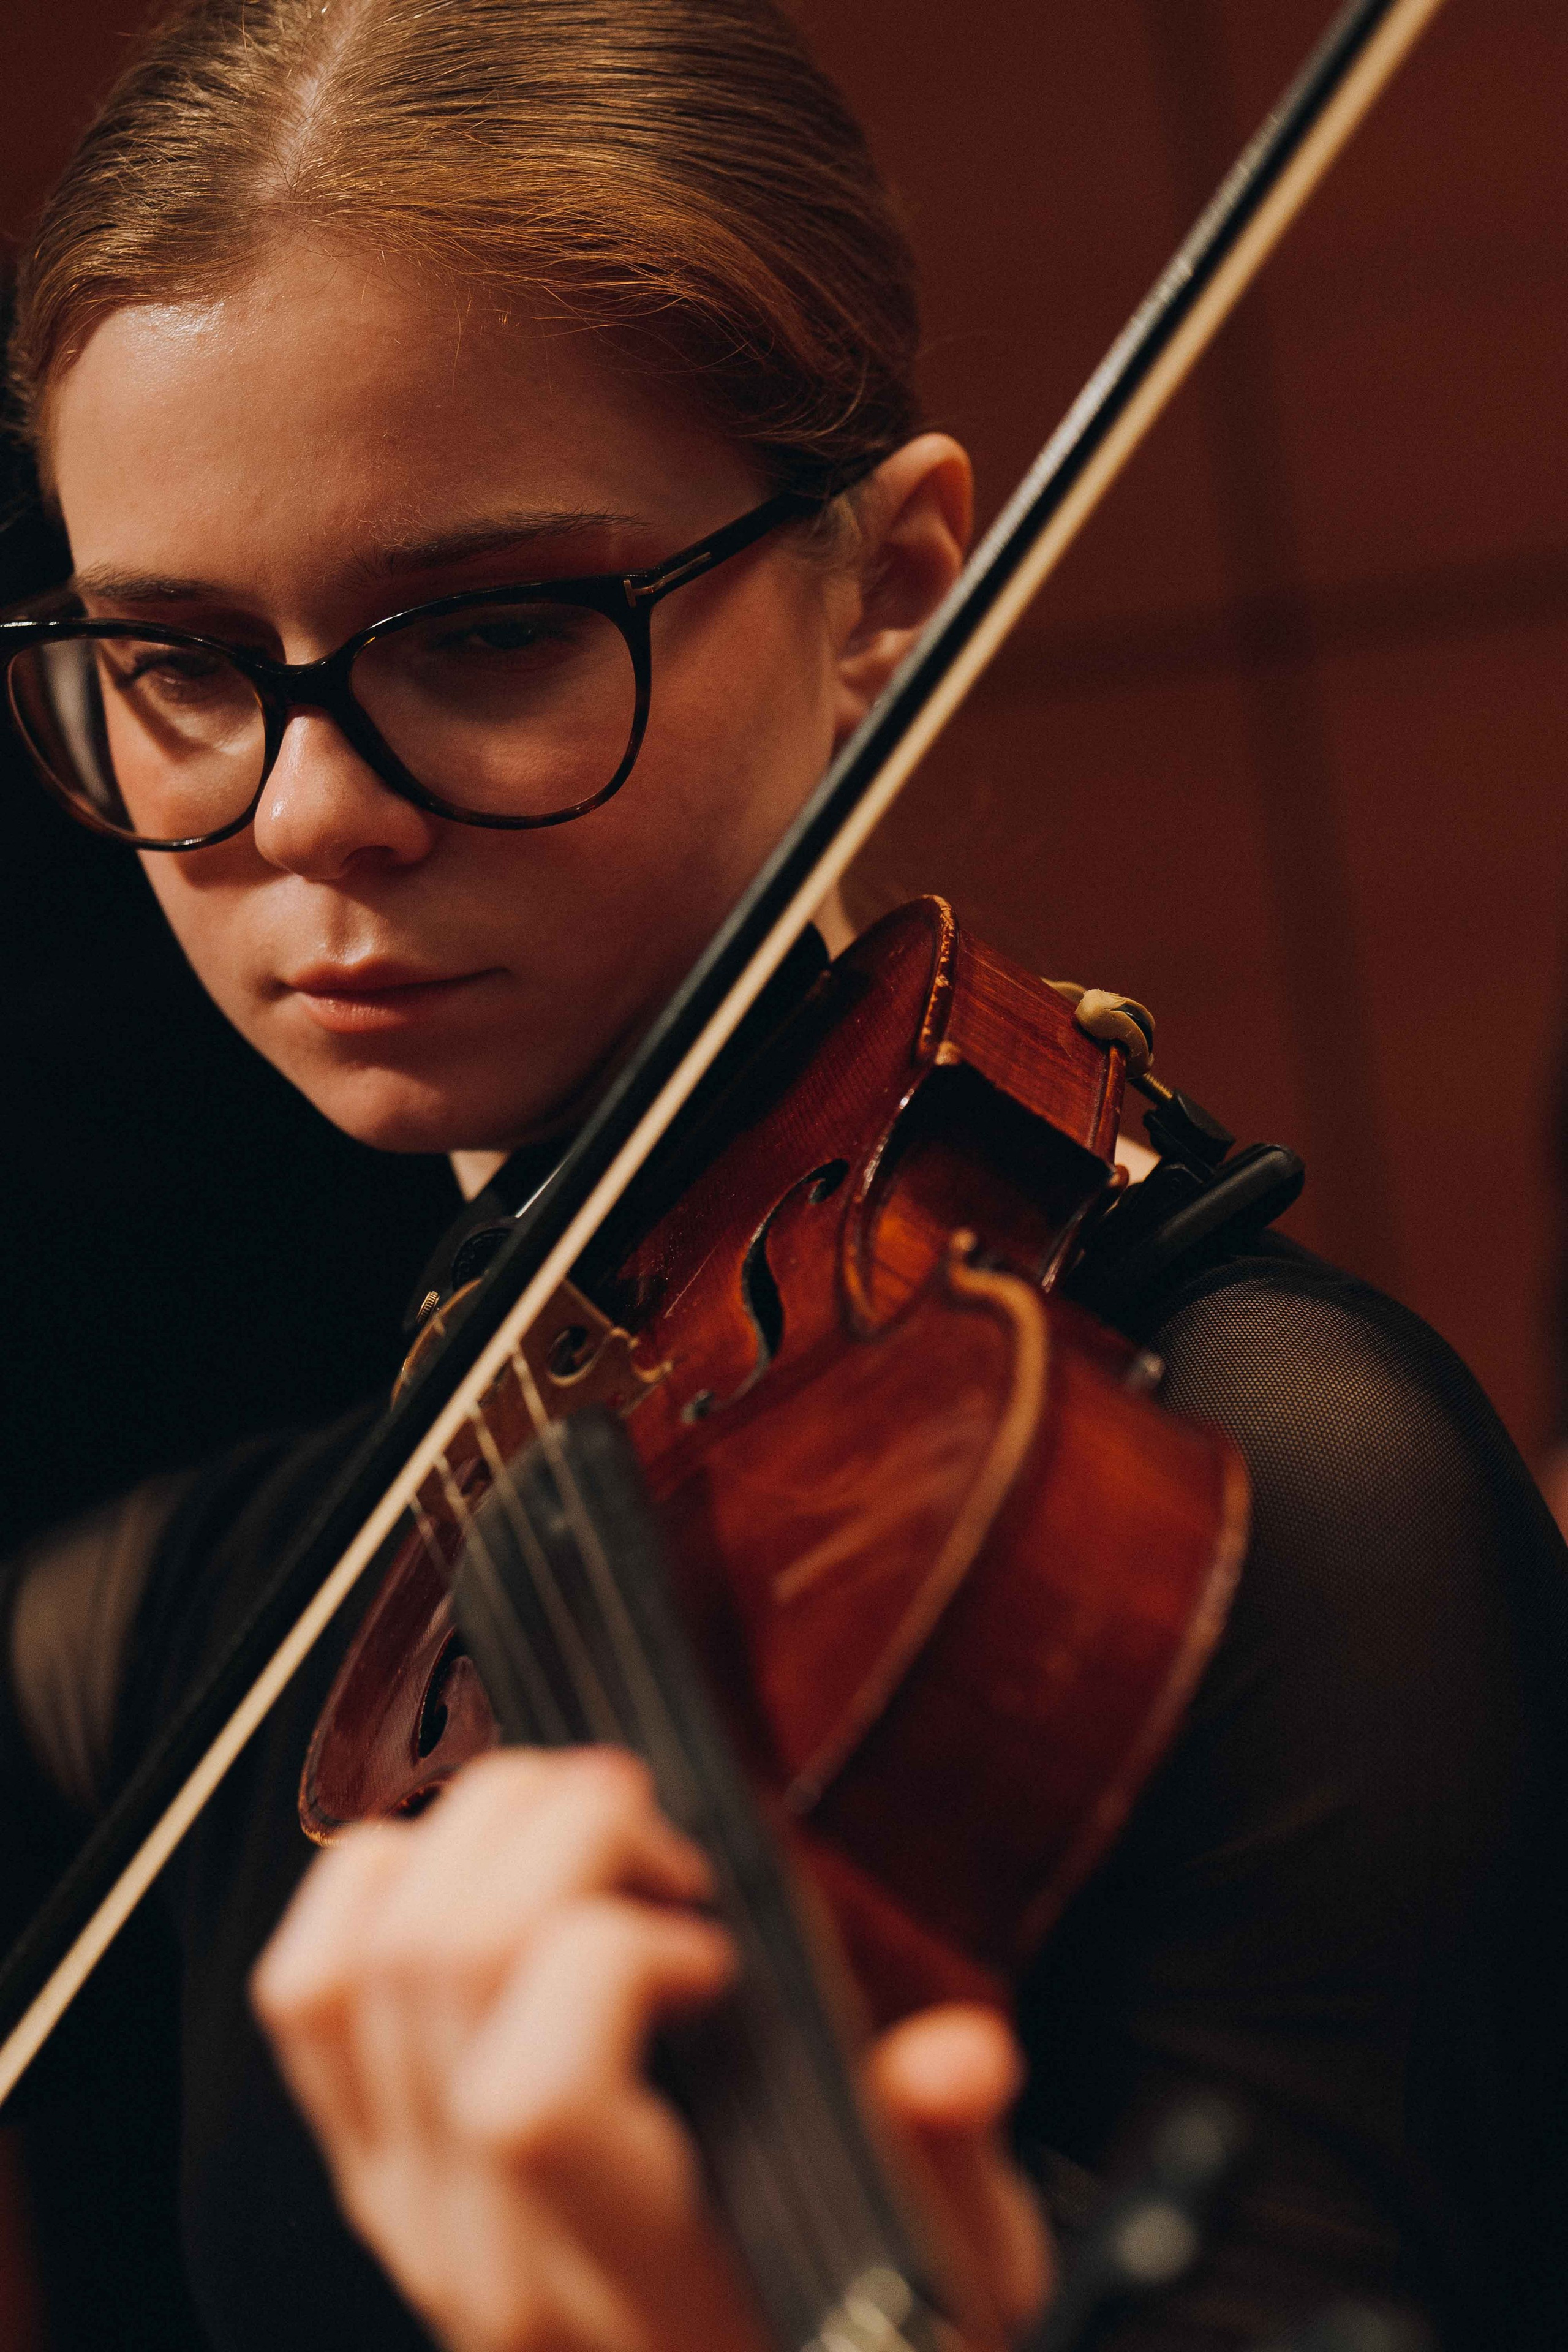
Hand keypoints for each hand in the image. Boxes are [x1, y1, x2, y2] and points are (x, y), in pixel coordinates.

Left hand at [252, 1748, 1052, 2351]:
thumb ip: (945, 2162)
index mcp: (629, 2280)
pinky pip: (306, 1990)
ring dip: (477, 1835)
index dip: (612, 1963)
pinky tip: (494, 1871)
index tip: (716, 1947)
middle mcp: (484, 2249)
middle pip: (438, 1972)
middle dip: (556, 1831)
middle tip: (661, 1833)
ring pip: (360, 1959)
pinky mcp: (371, 2163)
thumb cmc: (845, 2330)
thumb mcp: (951, 2274)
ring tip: (590, 1831)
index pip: (528, 2101)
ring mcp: (405, 2206)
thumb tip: (959, 2060)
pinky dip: (382, 1882)